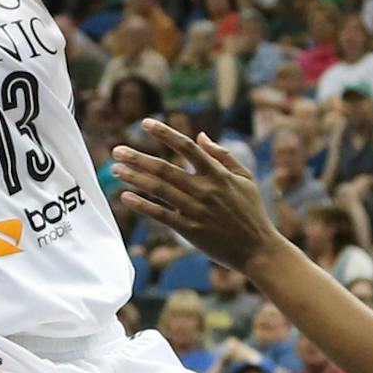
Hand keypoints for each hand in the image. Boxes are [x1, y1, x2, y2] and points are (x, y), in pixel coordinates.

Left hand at [115, 122, 280, 272]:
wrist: (257, 249)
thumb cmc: (252, 212)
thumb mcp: (245, 178)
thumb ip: (223, 155)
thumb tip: (200, 135)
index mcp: (218, 174)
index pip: (186, 147)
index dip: (164, 133)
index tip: (145, 123)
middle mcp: (204, 190)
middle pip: (164, 168)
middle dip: (137, 158)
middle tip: (116, 150)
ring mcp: (195, 210)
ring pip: (158, 189)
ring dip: (134, 178)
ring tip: (115, 170)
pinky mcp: (189, 229)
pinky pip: (160, 214)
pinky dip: (142, 205)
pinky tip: (125, 196)